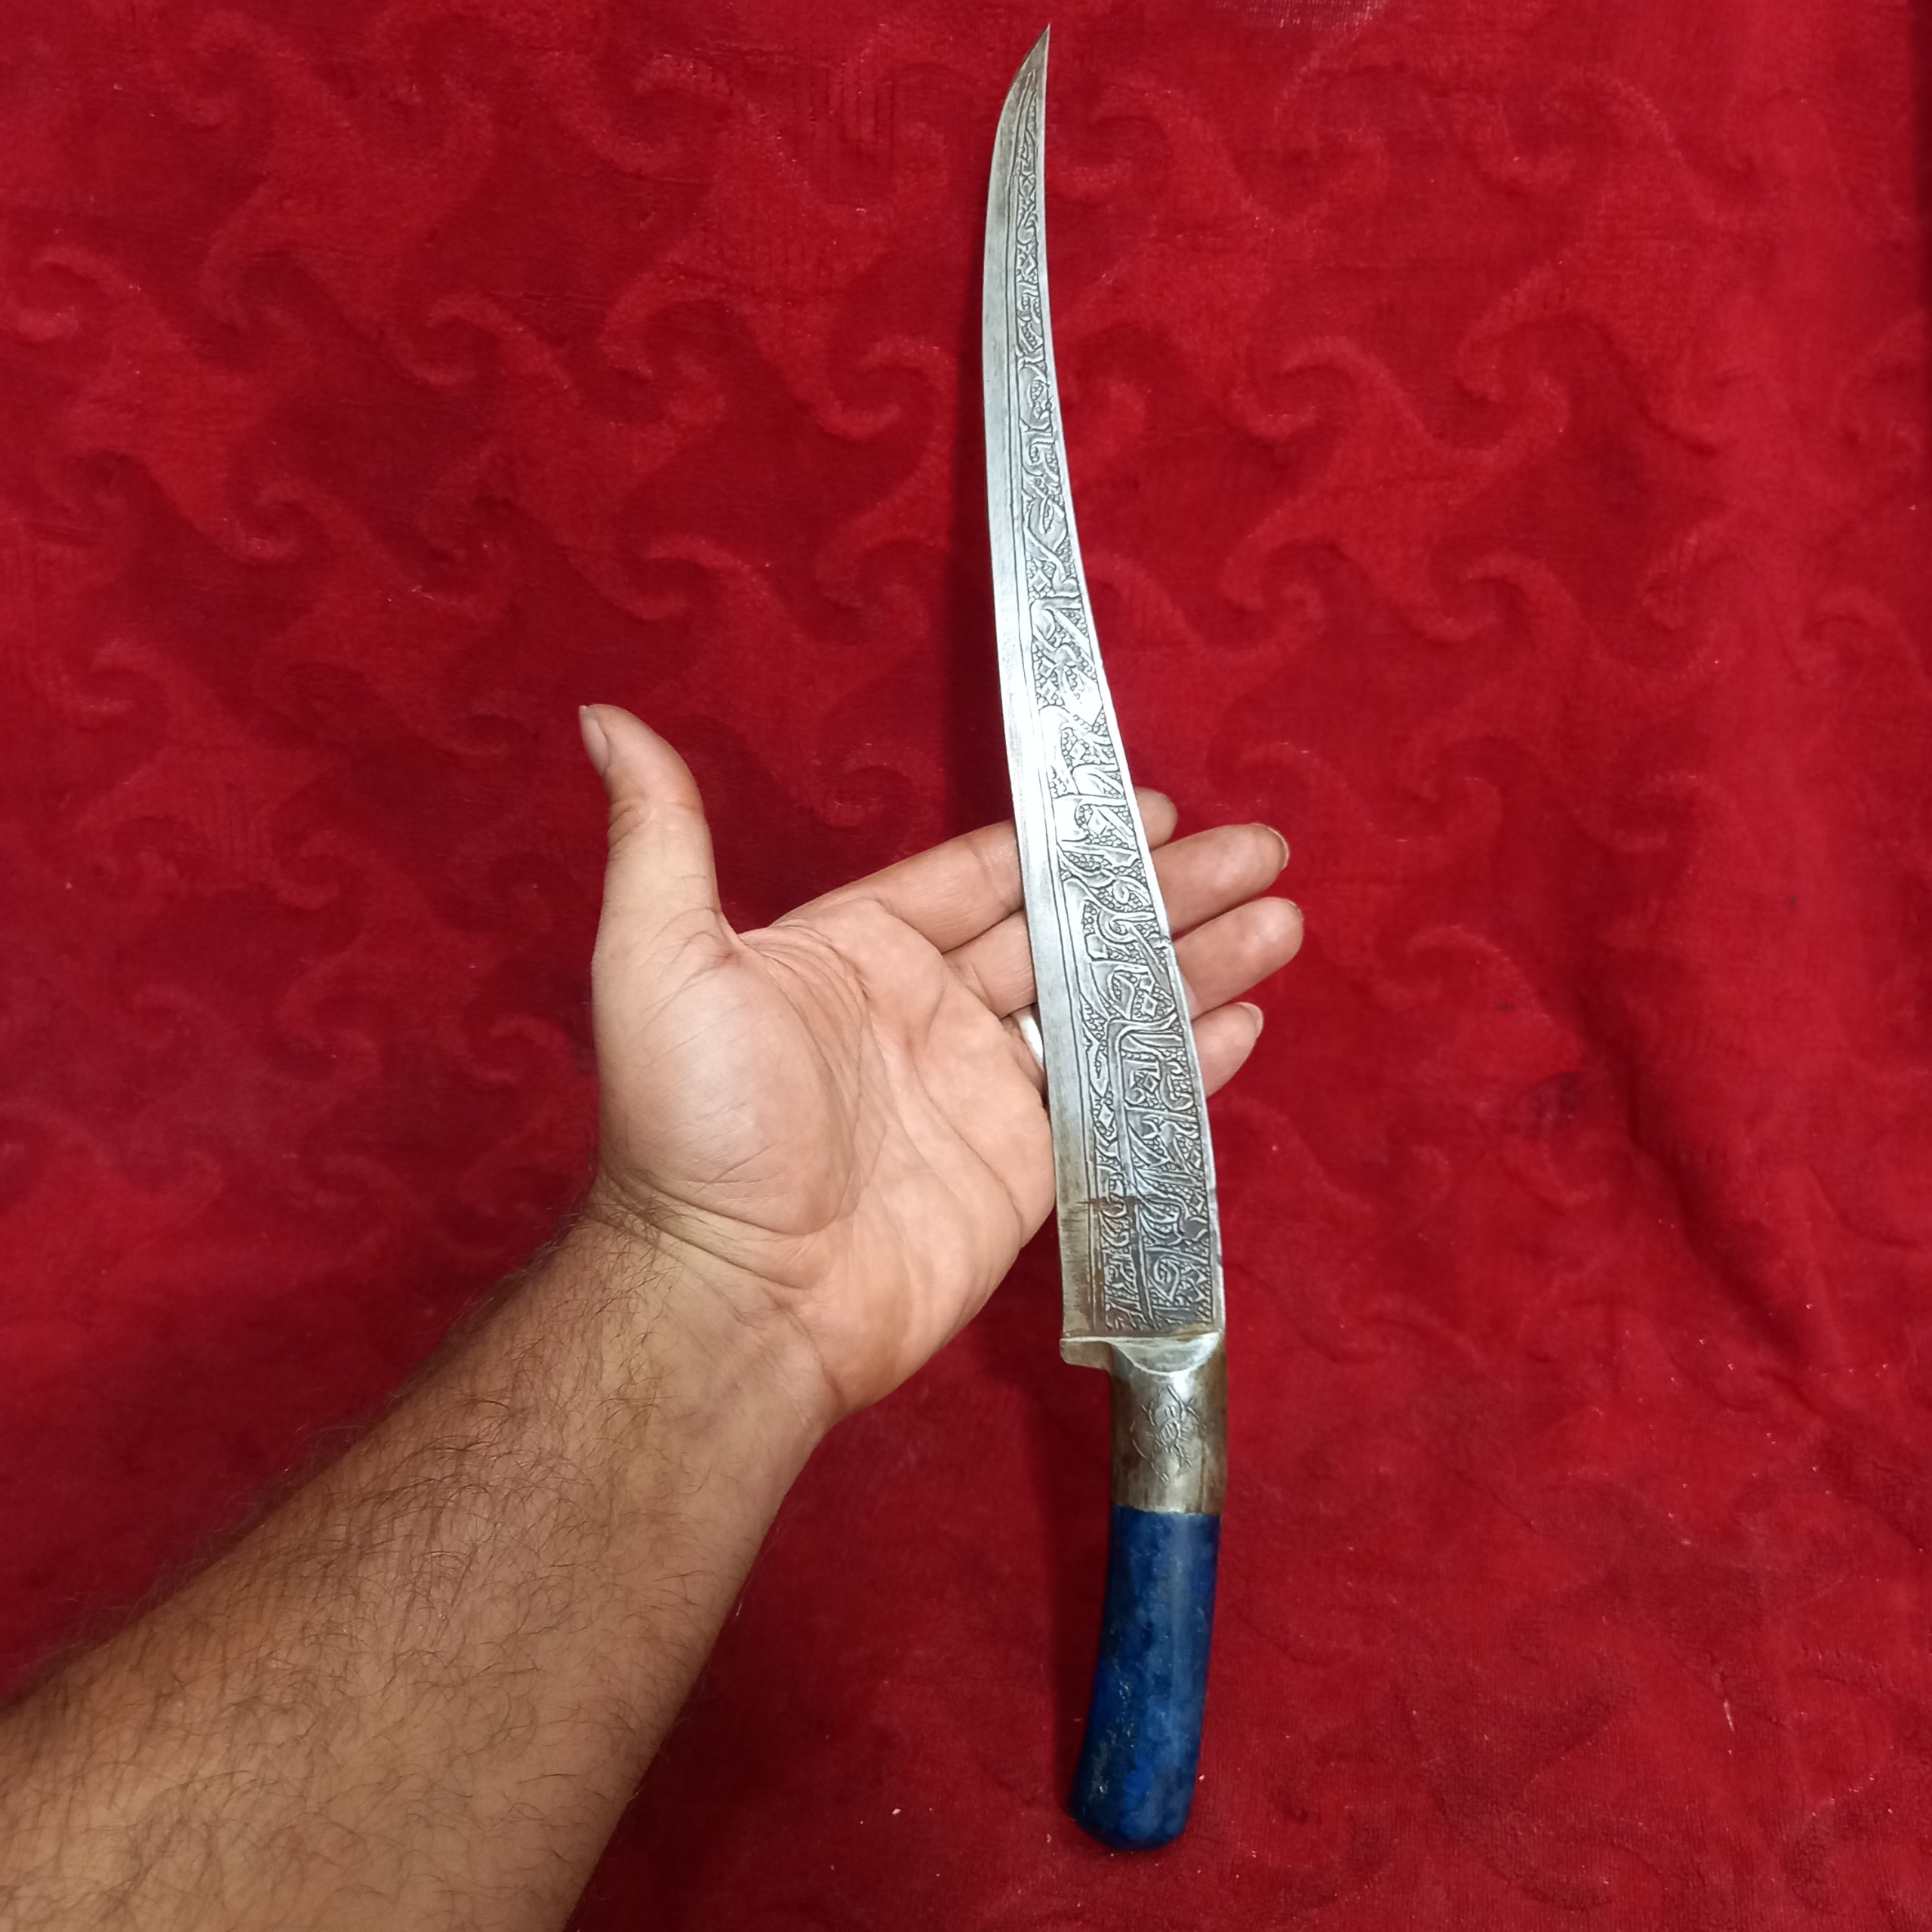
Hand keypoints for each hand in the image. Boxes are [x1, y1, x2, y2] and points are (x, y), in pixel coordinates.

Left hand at [578, 705, 1302, 1423]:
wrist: (737, 1292)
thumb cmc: (698, 1123)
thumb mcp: (659, 959)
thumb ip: (660, 838)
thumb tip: (606, 721)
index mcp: (860, 949)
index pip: (983, 875)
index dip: (1063, 837)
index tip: (1148, 803)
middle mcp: (930, 1012)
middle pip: (1068, 931)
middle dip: (1161, 889)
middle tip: (1261, 848)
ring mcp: (984, 1094)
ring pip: (1109, 1009)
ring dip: (1194, 963)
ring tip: (1282, 919)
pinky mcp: (1027, 1173)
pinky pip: (1120, 1103)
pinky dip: (1184, 1065)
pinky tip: (1243, 1023)